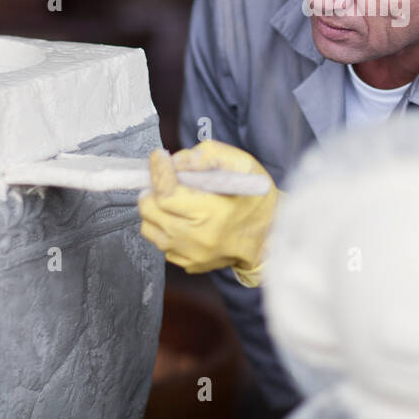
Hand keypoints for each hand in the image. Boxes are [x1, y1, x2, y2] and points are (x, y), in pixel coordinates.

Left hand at [137, 140, 277, 285]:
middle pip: (150, 210)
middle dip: (153, 188)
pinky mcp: (188, 263)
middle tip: (165, 179)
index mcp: (212, 213)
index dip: (158, 171)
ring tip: (170, 199)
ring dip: (155, 209)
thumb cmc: (258, 201)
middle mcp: (197, 238)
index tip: (158, 156)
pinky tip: (181, 218)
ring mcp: (190, 254)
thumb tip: (179, 160)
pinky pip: (160, 243)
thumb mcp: (245, 167)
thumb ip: (211, 155)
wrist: (270, 239)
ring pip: (148, 228)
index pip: (167, 193)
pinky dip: (164, 227)